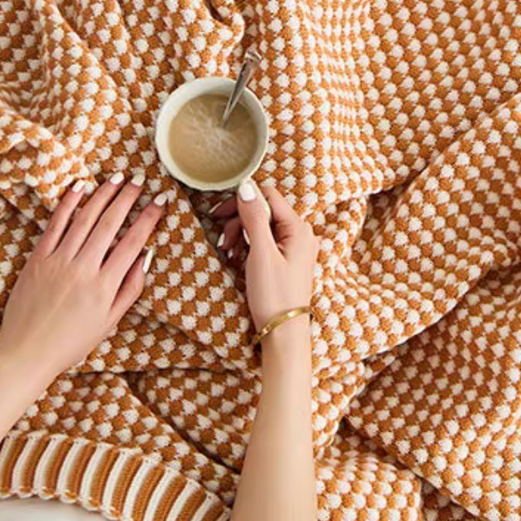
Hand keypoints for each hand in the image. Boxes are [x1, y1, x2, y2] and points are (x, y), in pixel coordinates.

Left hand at [0, 176, 163, 385]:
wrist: (26, 353)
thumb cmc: (70, 342)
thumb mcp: (110, 322)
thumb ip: (130, 289)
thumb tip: (145, 257)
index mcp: (104, 285)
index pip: (133, 242)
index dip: (149, 218)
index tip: (160, 201)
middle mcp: (82, 268)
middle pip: (110, 223)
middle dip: (127, 198)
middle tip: (139, 180)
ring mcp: (58, 261)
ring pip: (85, 218)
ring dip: (103, 194)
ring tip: (117, 178)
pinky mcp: (37, 258)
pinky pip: (55, 224)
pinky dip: (68, 203)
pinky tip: (80, 187)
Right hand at [213, 179, 317, 332]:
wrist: (284, 333)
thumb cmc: (274, 296)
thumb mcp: (261, 253)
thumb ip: (254, 218)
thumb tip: (246, 187)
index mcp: (299, 228)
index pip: (267, 196)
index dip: (241, 201)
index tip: (219, 214)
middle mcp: (301, 234)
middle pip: (264, 211)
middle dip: (239, 222)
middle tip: (222, 240)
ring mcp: (296, 247)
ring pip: (263, 227)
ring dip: (241, 235)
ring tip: (228, 253)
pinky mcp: (288, 260)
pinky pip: (266, 242)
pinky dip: (249, 247)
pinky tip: (238, 259)